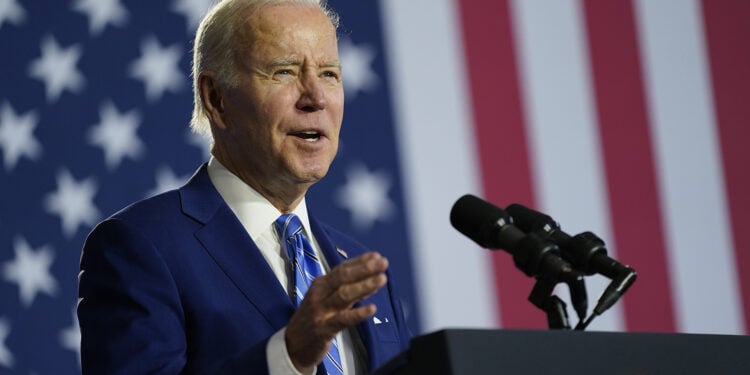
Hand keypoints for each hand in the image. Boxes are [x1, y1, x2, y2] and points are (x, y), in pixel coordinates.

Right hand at [285, 251, 387, 371]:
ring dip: (364, 286)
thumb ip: (347, 289)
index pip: (342, 269)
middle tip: (382, 263)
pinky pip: (343, 319)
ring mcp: (321, 311)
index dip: (360, 262)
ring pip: (344, 295)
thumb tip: (371, 278)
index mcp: (320, 285)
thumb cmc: (312, 320)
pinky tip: (371, 308)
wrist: (292, 346)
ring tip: (382, 279)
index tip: (376, 256)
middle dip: (364, 269)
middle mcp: (320, 294)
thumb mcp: (326, 300)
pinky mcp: (324, 329)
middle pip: (343, 277)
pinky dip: (358, 313)